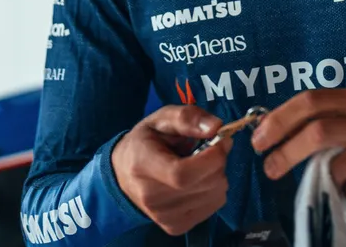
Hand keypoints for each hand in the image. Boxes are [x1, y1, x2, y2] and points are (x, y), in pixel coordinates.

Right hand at [110, 105, 232, 235]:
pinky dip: (213, 190)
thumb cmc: (146, 142)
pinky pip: (213, 206)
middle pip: (205, 184)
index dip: (211, 158)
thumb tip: (216, 127)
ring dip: (216, 175)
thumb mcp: (162, 119)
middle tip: (210, 148)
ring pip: (214, 195)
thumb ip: (188, 118)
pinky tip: (198, 181)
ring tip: (199, 165)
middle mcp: (151, 197)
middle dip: (217, 162)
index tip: (220, 140)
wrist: (125, 173)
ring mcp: (163, 216)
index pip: (183, 174)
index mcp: (142, 165)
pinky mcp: (176, 227)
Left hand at [250, 89, 345, 205]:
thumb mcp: (345, 119)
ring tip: (334, 177)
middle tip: (270, 169)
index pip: (310, 101)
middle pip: (318, 132)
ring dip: (324, 178)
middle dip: (286, 153)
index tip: (258, 141)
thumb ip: (313, 120)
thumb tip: (265, 133)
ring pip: (335, 168)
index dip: (279, 120)